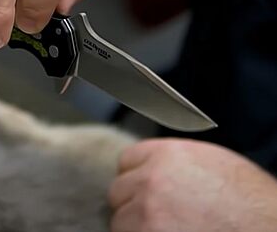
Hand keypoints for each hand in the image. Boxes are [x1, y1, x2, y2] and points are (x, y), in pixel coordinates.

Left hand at [108, 138, 276, 231]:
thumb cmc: (249, 200)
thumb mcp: (209, 161)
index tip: (142, 187)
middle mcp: (151, 182)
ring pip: (120, 222)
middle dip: (132, 202)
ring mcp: (148, 217)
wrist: (270, 229)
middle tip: (155, 214)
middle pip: (118, 191)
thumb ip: (171, 161)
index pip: (126, 160)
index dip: (136, 175)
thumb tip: (151, 167)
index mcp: (165, 155)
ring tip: (165, 230)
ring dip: (135, 228)